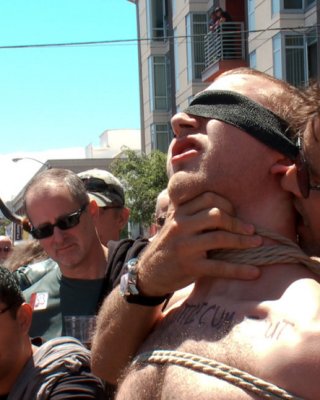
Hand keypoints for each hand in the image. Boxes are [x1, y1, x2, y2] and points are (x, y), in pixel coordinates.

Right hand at [137, 191, 261, 296]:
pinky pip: (219, 266)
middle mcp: (180, 225)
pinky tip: (254, 272)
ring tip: (257, 244)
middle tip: (251, 230)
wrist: (149, 272)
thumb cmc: (168, 245)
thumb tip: (218, 199)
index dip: (227, 204)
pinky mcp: (190, 266)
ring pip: (220, 238)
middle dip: (237, 222)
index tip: (235, 213)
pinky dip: (239, 270)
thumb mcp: (173, 222)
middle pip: (216, 214)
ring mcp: (185, 245)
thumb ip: (190, 209)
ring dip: (243, 241)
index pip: (208, 198)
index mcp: (179, 212)